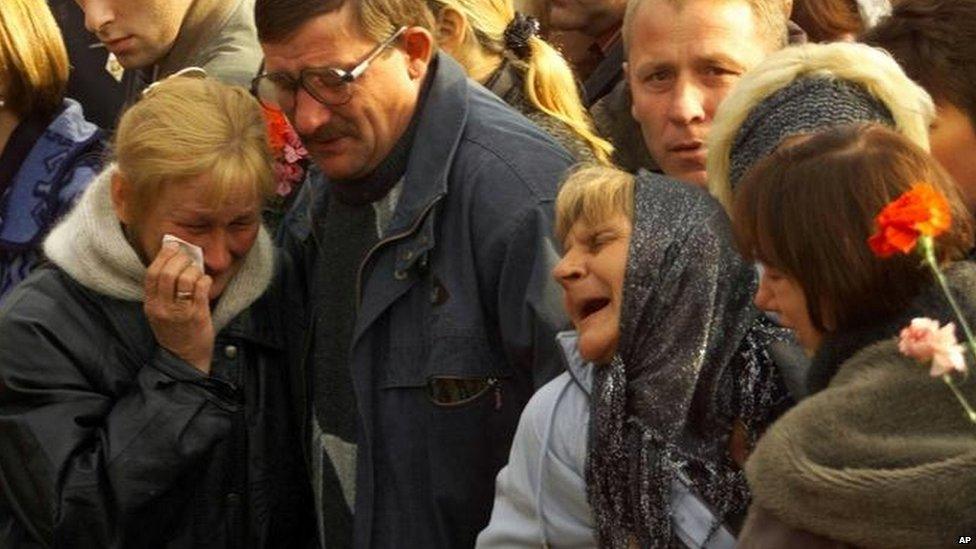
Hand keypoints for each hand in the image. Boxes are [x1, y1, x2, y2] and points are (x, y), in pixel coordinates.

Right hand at [144, 242, 213, 373]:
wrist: (185, 358)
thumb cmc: (175, 332)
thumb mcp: (160, 312)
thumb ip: (163, 291)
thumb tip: (174, 261)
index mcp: (151, 304)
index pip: (151, 273)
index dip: (163, 256)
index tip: (173, 247)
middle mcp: (162, 308)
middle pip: (166, 273)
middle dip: (180, 259)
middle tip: (188, 257)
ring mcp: (180, 312)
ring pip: (185, 279)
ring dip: (194, 270)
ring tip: (198, 272)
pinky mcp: (197, 316)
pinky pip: (201, 289)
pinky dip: (205, 280)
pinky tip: (206, 282)